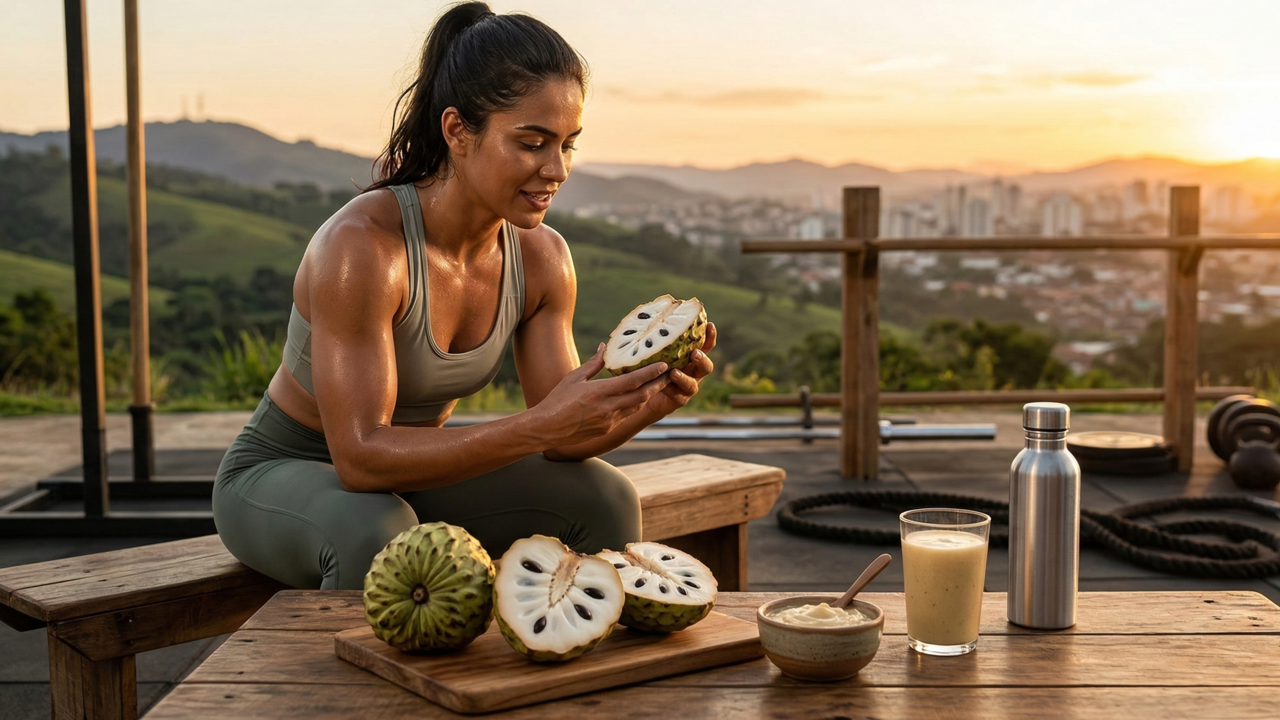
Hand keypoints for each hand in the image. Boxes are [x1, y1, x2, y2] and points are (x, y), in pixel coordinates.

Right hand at [534, 343, 670, 446]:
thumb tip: (605, 347)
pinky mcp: (608, 430)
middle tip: (669, 374)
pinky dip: (635, 405)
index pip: (632, 381)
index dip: (651, 373)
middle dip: (657, 384)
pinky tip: (639, 397)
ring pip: (636, 406)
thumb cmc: (557, 400)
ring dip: (649, 395)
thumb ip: (594, 363)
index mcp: (598, 392)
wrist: (546, 429)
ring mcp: (609, 421)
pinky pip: (626, 415)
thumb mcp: (574, 378)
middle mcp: (607, 408)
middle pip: (641, 395)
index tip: (664, 364)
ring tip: (658, 384)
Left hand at [645, 321, 716, 417]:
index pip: (704, 345)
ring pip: (693, 384)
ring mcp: (686, 387)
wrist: (644, 392)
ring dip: (684, 378)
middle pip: (706, 366)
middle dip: (702, 359)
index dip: (709, 336)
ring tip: (674, 372)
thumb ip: (657, 338)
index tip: (710, 324)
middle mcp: (693, 372)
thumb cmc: (650, 365)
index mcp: (691, 357)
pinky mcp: (678, 399)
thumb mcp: (654, 349)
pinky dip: (670, 389)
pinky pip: (677, 395)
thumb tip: (648, 315)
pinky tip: (661, 384)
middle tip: (694, 353)